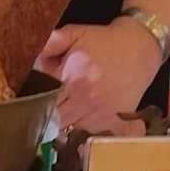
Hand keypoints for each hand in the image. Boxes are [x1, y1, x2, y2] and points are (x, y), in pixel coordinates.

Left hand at [37, 18, 162, 135]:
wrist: (140, 48)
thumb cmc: (105, 41)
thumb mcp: (75, 33)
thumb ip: (51, 43)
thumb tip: (29, 55)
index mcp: (72, 79)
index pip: (43, 102)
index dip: (35, 104)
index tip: (31, 103)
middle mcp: (85, 101)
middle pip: (55, 122)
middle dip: (48, 117)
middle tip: (45, 111)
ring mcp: (100, 116)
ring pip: (71, 132)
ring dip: (64, 126)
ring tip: (64, 116)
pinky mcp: (114, 124)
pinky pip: (92, 136)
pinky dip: (84, 133)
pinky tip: (81, 124)